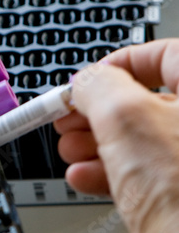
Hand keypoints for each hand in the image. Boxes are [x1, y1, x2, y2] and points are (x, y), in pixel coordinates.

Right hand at [54, 39, 178, 232]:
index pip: (164, 55)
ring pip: (139, 138)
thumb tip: (86, 81)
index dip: (118, 63)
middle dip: (95, 111)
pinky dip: (108, 171)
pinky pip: (143, 172)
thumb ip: (98, 85)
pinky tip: (83, 176)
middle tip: (69, 117)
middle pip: (144, 100)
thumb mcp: (125, 117)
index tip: (88, 80)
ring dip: (94, 142)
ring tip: (70, 149)